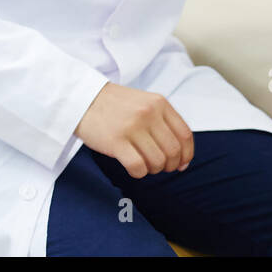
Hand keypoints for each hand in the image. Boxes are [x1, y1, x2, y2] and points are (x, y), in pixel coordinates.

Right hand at [74, 82, 194, 177]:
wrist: (84, 99)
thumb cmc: (116, 105)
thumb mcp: (145, 103)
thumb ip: (164, 123)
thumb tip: (182, 158)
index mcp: (159, 103)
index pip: (185, 135)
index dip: (187, 154)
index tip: (182, 164)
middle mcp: (149, 114)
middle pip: (173, 151)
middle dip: (170, 165)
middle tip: (161, 167)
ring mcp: (132, 127)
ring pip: (157, 161)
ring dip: (153, 169)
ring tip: (145, 165)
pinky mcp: (116, 141)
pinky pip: (138, 167)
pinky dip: (139, 173)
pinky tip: (134, 167)